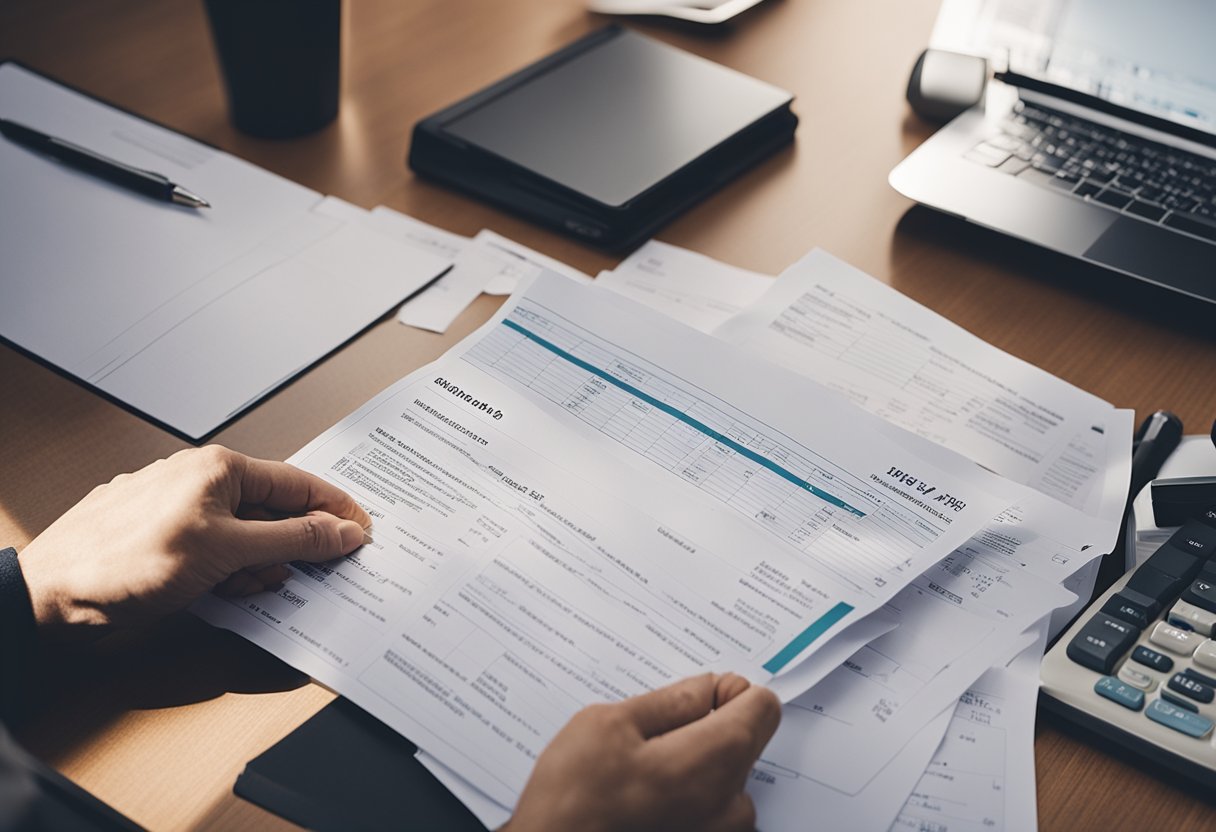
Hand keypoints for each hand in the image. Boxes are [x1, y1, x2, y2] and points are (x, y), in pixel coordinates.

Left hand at [18, 445, 370, 636]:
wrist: (53, 598)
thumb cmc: (123, 562)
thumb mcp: (228, 551)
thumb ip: (294, 541)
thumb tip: (340, 531)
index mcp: (218, 468)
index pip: (298, 484)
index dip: (335, 509)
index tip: (363, 531)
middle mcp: (200, 482)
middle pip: (274, 511)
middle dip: (294, 546)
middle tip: (318, 570)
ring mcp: (180, 510)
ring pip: (246, 536)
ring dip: (259, 565)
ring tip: (252, 585)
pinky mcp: (165, 540)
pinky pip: (218, 551)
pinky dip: (232, 572)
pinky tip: (227, 590)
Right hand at [505, 673, 780, 831]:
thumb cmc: (573, 798)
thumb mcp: (608, 723)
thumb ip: (670, 701)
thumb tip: (709, 688)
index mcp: (708, 763)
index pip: (761, 707)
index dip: (730, 690)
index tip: (698, 696)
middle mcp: (727, 802)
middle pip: (749, 738)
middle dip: (713, 723)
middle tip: (658, 734)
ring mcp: (720, 831)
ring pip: (732, 771)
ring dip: (699, 760)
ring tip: (646, 769)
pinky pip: (718, 804)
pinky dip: (693, 791)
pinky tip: (650, 794)